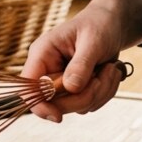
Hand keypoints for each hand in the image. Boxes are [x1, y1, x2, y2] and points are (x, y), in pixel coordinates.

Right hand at [21, 1, 126, 121]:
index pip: (29, 88)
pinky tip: (110, 72)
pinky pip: (88, 104)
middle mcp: (48, 70)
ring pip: (76, 107)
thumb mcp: (93, 40)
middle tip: (104, 75)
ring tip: (110, 68)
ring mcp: (62, 82)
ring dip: (100, 92)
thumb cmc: (100, 25)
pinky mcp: (76, 89)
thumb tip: (70, 88)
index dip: (39, 105)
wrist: (113, 24)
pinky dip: (104, 92)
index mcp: (42, 54)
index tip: (58, 117)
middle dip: (85, 95)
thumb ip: (81, 64)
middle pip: (55, 104)